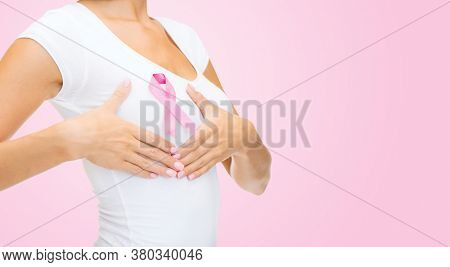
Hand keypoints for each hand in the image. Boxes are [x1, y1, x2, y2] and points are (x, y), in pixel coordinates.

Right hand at [60, 80, 183, 177]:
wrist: (75, 137)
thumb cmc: (90, 122)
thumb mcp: (107, 107)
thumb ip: (119, 95)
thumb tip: (126, 81)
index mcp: (130, 128)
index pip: (152, 137)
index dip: (165, 144)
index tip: (175, 149)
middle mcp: (130, 142)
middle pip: (153, 152)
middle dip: (168, 159)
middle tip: (181, 165)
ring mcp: (123, 154)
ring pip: (146, 163)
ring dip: (160, 169)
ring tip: (172, 174)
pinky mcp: (116, 163)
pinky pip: (133, 170)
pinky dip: (144, 173)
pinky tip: (153, 177)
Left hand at [174, 85, 255, 179]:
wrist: (245, 133)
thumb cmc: (225, 119)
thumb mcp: (213, 108)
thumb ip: (199, 98)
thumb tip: (188, 85)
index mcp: (212, 128)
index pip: (196, 139)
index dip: (185, 147)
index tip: (173, 152)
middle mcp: (215, 141)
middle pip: (197, 152)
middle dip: (184, 160)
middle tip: (171, 166)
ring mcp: (218, 151)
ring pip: (201, 161)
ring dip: (189, 169)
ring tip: (177, 175)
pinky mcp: (219, 158)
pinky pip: (208, 167)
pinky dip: (199, 172)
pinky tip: (189, 177)